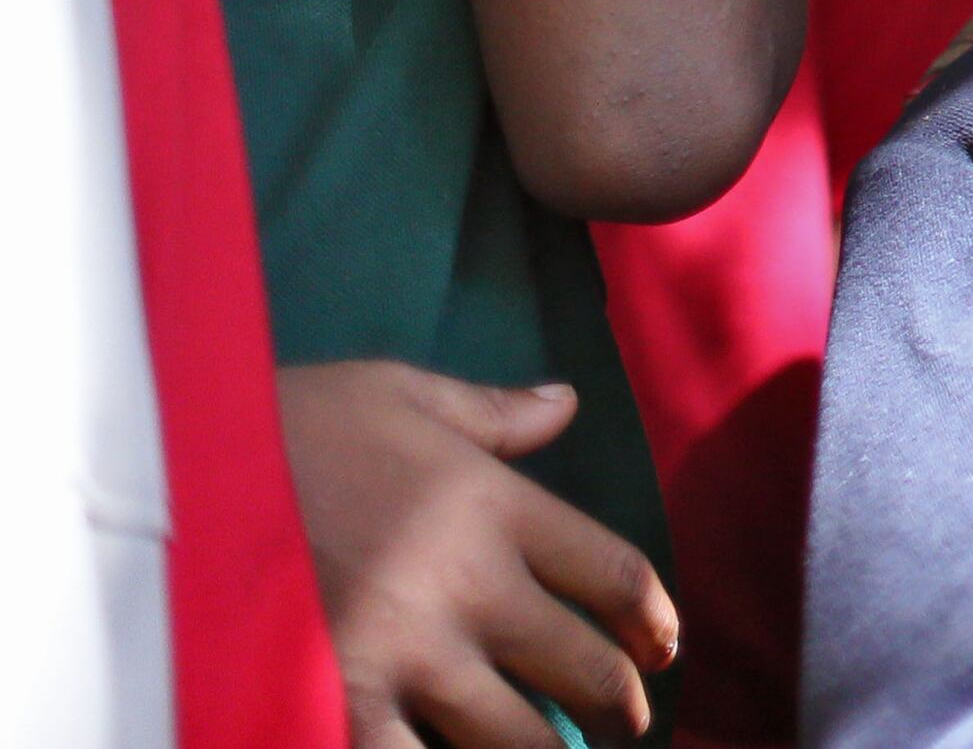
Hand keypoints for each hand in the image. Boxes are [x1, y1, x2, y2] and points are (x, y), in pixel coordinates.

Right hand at [279, 360, 675, 748]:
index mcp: (496, 507)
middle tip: (628, 720)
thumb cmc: (285, 424)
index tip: (663, 646)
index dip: (654, 619)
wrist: (173, 473)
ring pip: (514, 737)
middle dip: (618, 702)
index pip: (615, 573)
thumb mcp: (396, 394)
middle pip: (583, 665)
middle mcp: (470, 588)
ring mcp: (406, 657)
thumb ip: (491, 413)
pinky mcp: (338, 705)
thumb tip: (566, 402)